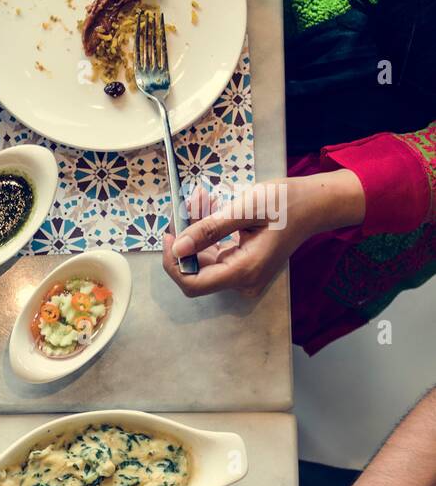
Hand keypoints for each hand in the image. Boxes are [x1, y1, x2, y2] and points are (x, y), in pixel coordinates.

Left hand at [163, 171, 364, 298]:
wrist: (315, 205)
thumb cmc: (287, 203)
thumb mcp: (246, 209)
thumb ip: (210, 229)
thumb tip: (177, 247)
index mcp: (244, 271)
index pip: (192, 284)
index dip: (173, 264)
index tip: (168, 235)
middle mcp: (242, 280)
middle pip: (195, 272)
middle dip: (182, 242)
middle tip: (181, 209)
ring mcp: (243, 275)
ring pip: (202, 260)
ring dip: (193, 233)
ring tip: (197, 201)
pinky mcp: (242, 265)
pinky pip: (214, 254)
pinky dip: (206, 233)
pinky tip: (207, 207)